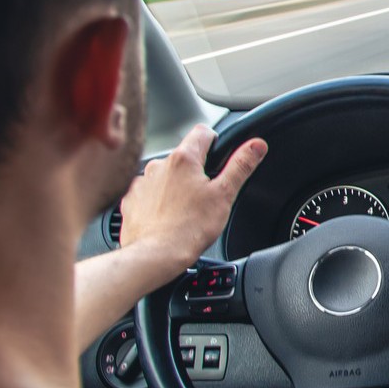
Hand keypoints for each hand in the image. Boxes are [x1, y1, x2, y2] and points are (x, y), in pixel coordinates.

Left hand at [118, 124, 266, 274]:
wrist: (155, 255)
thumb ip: (241, 166)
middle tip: (206, 194)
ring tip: (186, 210)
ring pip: (165, 175)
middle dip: (196, 170)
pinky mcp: (131, 200)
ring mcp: (142, 182)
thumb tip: (256, 145)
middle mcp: (158, 165)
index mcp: (184, 159)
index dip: (216, 141)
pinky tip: (168, 217)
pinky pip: (148, 193)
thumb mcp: (225, 195)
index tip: (220, 156)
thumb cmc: (189, 228)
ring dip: (175, 185)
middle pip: (184, 156)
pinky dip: (157, 201)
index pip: (203, 132)